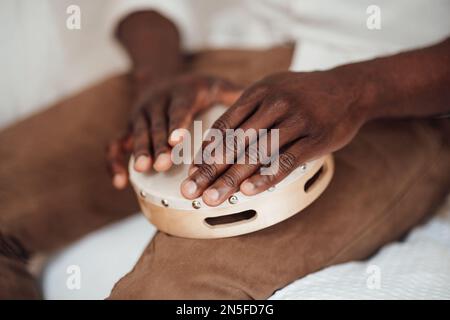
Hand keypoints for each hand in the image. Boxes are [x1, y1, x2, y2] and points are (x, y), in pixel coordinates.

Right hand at [107, 74, 241, 188]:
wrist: (162, 77)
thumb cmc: (195, 88)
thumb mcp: (214, 84)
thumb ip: (232, 93)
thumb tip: (258, 97)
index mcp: (180, 93)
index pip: (179, 108)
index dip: (177, 124)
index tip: (178, 140)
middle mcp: (157, 102)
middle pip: (155, 123)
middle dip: (158, 144)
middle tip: (163, 164)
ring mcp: (140, 115)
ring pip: (135, 132)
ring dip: (139, 151)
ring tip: (143, 169)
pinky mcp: (129, 127)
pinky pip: (115, 144)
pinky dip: (114, 162)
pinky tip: (120, 182)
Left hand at [181, 70, 370, 205]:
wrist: (349, 88)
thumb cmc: (303, 93)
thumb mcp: (272, 89)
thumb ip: (246, 111)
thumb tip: (217, 140)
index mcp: (258, 92)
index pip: (224, 126)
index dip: (205, 151)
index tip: (190, 172)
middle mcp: (274, 104)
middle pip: (235, 143)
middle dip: (210, 170)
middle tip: (190, 191)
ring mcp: (296, 121)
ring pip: (257, 154)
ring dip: (231, 179)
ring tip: (212, 198)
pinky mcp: (315, 138)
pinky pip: (287, 161)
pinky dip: (266, 177)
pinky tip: (249, 191)